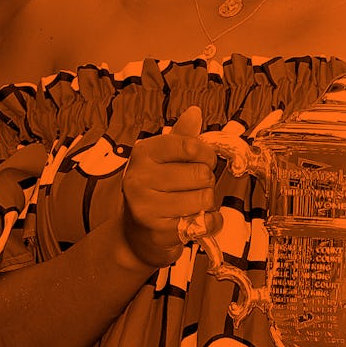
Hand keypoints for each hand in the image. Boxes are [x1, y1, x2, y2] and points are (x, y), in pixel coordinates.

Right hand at [119, 105, 222, 268]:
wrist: (136, 234)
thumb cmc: (155, 192)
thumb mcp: (164, 161)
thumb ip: (182, 138)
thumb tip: (194, 112)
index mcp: (144, 154)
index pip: (190, 146)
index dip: (206, 155)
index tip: (204, 161)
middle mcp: (140, 178)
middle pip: (201, 174)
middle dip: (206, 183)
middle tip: (193, 189)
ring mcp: (146, 206)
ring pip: (205, 198)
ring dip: (206, 204)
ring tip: (190, 205)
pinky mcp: (158, 231)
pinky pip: (205, 222)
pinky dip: (209, 223)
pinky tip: (194, 221)